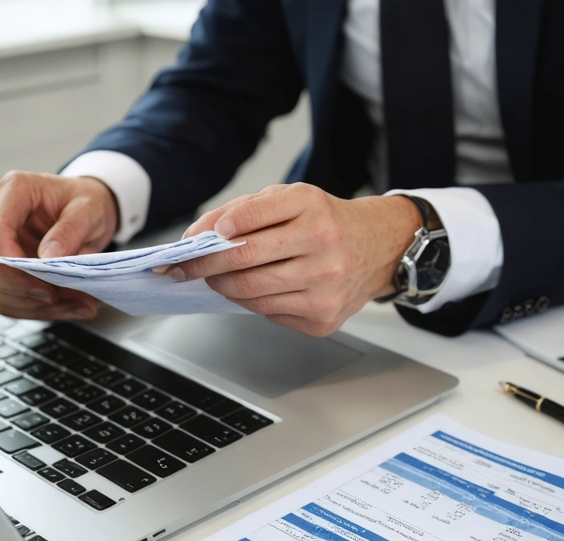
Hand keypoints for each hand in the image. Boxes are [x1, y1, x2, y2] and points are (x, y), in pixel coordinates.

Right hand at [0, 171, 118, 319]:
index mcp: (12, 191)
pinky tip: (66, 307)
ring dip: (37, 305)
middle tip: (69, 298)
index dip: (12, 263)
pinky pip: (6, 300)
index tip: (42, 284)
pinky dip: (35, 310)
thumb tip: (49, 258)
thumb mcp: (88, 209)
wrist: (84, 211)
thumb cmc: (83, 202)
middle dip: (29, 290)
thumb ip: (70, 230)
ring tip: (78, 304)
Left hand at [166, 184, 422, 336]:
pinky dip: (252, 303)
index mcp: (311, 207)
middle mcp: (323, 244)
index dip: (210, 232)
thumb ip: (243, 211)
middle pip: (243, 261)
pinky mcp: (323, 318)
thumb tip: (198, 236)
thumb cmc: (326, 222)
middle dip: (205, 266)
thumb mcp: (291, 200)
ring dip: (224, 287)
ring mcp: (326, 285)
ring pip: (252, 293)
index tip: (190, 242)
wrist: (378, 249)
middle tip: (185, 268)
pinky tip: (255, 291)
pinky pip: (269, 314)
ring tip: (217, 279)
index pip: (245, 219)